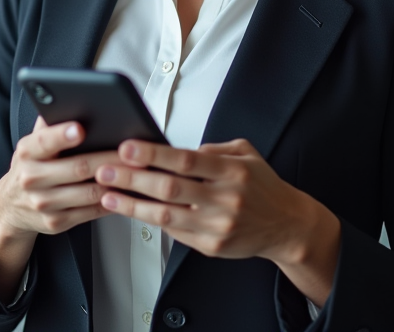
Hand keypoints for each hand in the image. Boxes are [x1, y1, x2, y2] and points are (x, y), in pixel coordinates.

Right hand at [0, 117, 119, 300]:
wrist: (10, 206)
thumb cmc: (30, 166)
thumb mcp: (32, 143)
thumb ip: (49, 123)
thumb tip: (70, 99)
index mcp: (27, 152)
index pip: (44, 141)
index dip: (62, 135)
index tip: (81, 128)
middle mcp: (32, 178)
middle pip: (77, 167)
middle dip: (108, 158)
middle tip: (132, 151)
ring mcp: (44, 204)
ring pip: (89, 192)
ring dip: (116, 182)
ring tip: (138, 171)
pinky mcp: (57, 223)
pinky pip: (91, 212)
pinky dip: (112, 202)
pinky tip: (127, 192)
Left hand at [94, 138, 340, 304]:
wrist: (287, 225)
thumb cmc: (261, 186)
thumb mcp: (246, 154)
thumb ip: (212, 149)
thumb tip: (176, 149)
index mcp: (232, 171)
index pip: (185, 160)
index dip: (153, 154)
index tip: (127, 148)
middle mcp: (224, 199)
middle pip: (170, 188)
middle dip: (133, 178)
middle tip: (105, 169)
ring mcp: (217, 225)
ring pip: (167, 215)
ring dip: (132, 204)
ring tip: (107, 194)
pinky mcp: (211, 246)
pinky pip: (175, 232)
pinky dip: (150, 220)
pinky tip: (131, 210)